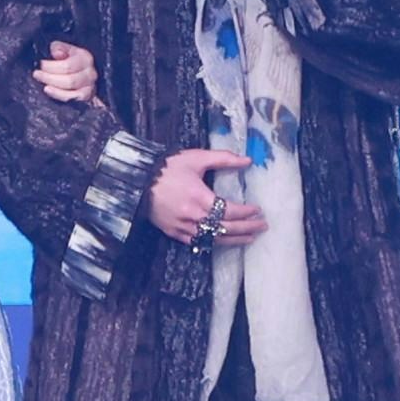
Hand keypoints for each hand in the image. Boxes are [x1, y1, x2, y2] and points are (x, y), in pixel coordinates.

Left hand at [34, 41, 98, 102]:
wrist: (81, 71)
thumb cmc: (70, 59)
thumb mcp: (65, 49)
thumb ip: (59, 48)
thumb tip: (56, 52)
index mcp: (85, 58)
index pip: (68, 66)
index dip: (51, 66)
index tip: (41, 65)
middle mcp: (90, 73)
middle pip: (69, 80)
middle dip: (50, 78)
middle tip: (37, 75)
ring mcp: (90, 87)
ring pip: (71, 93)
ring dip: (55, 90)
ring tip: (44, 86)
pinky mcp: (86, 97)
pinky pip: (73, 100)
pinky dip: (60, 97)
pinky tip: (50, 92)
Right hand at [148, 147, 263, 245]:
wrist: (137, 181)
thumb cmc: (167, 168)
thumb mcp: (196, 158)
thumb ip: (223, 159)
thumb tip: (247, 160)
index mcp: (199, 197)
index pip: (230, 210)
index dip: (247, 212)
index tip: (258, 210)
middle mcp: (193, 216)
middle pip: (226, 228)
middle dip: (247, 228)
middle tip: (262, 226)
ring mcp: (183, 228)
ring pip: (214, 240)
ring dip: (234, 239)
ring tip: (250, 237)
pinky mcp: (174, 233)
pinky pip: (198, 243)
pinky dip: (214, 243)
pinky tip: (224, 241)